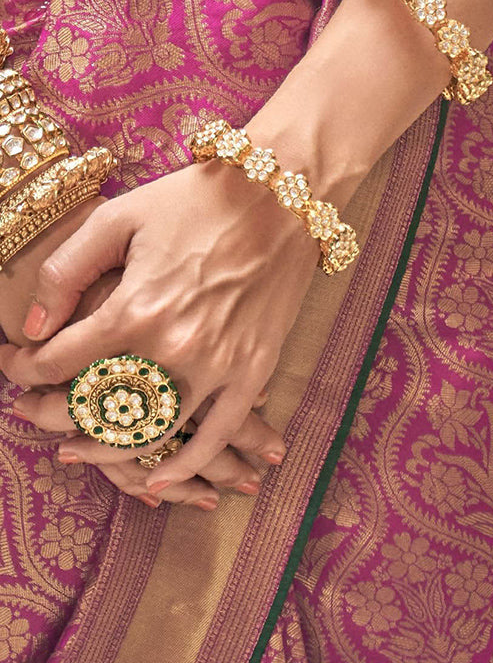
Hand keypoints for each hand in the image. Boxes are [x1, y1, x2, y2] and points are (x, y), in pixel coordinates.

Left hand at [0, 160, 318, 494]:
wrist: (281, 195)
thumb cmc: (197, 201)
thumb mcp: (120, 216)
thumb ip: (67, 270)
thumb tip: (33, 326)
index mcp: (134, 308)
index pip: (59, 361)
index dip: (23, 369)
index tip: (13, 364)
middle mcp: (173, 348)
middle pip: (97, 407)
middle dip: (51, 414)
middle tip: (30, 409)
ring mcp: (217, 366)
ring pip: (151, 434)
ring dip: (105, 452)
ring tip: (74, 448)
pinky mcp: (252, 371)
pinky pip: (216, 436)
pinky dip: (186, 466)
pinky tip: (158, 482)